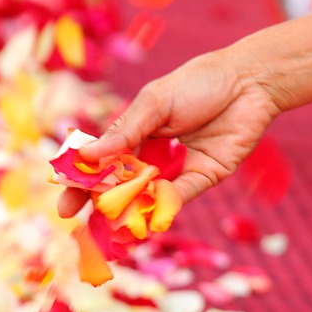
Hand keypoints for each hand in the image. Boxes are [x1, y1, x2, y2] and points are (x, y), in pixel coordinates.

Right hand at [56, 51, 281, 216]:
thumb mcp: (155, 102)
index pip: (102, 164)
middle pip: (123, 186)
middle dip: (102, 207)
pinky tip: (149, 215)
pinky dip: (164, 206)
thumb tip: (88, 156)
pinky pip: (181, 196)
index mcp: (135, 134)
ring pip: (150, 197)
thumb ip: (125, 131)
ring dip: (132, 213)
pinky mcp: (205, 176)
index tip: (64, 206)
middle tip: (83, 226)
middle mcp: (154, 155)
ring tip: (113, 229)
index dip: (82, 185)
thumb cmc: (198, 83)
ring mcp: (178, 168)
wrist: (248, 82)